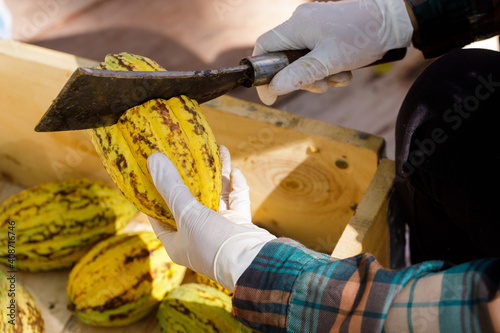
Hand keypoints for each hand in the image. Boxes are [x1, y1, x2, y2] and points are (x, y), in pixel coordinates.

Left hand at [147, 145, 275, 290]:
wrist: (254, 263)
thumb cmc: (213, 244)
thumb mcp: (187, 214)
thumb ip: (171, 187)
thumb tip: (153, 160)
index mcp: (177, 242)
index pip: (159, 217)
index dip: (154, 197)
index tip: (153, 175)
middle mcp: (196, 236)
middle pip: (190, 202)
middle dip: (191, 177)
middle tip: (187, 154)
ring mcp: (219, 230)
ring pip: (216, 197)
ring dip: (218, 175)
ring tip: (219, 149)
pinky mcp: (238, 225)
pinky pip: (237, 202)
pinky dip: (236, 187)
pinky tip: (236, 171)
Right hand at [253, 0, 413, 104]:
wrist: (394, 20)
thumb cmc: (363, 36)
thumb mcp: (330, 61)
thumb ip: (300, 75)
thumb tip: (273, 89)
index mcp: (297, 25)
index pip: (264, 47)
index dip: (264, 73)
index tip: (270, 95)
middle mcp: (301, 22)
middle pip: (285, 58)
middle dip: (302, 78)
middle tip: (320, 87)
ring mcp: (314, 26)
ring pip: (303, 60)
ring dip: (319, 75)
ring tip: (340, 77)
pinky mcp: (326, 32)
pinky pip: (317, 55)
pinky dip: (328, 68)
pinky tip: (345, 70)